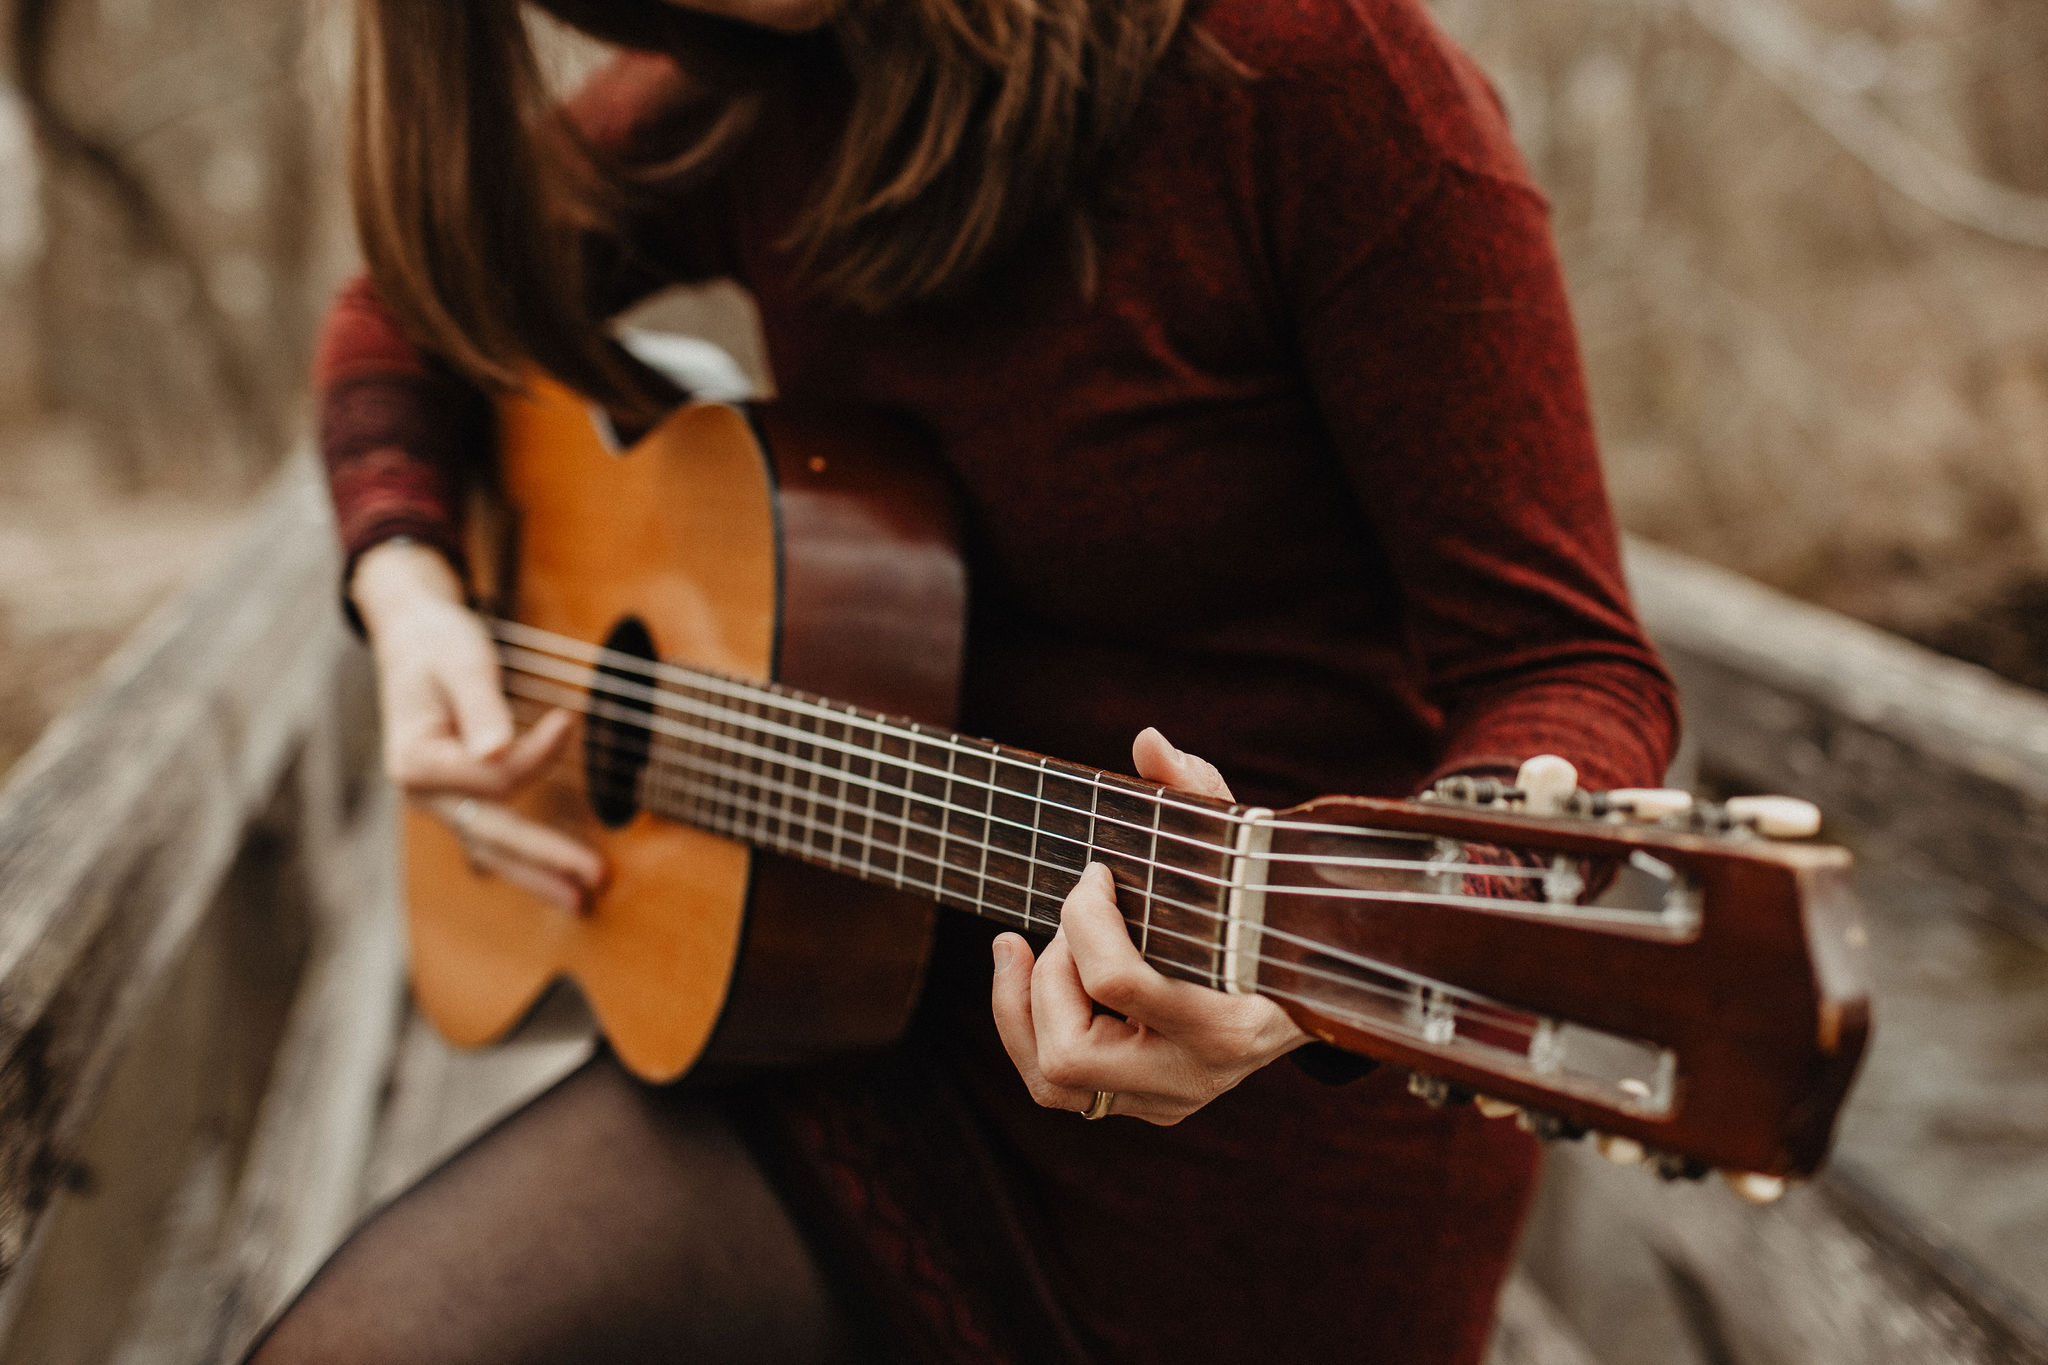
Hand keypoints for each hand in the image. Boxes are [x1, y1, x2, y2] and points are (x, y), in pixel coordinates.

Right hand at [351, 540, 604, 911]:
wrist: (414, 640)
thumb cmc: (438, 646)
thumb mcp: (460, 663)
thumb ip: (481, 706)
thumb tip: (497, 751)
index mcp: (415, 760)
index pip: (492, 775)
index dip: (536, 754)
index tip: (568, 720)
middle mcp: (423, 791)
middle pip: (491, 833)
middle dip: (544, 858)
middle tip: (595, 879)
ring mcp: (441, 801)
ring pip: (492, 849)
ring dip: (537, 875)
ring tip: (581, 902)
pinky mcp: (460, 800)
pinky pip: (494, 838)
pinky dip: (526, 859)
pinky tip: (557, 880)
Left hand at [989, 727, 1309, 1123]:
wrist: (1316, 985)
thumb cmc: (1269, 907)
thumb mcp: (1242, 848)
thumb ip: (1197, 793)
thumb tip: (1148, 741)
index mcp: (1228, 1023)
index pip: (1119, 983)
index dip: (1085, 916)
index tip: (1094, 872)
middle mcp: (1192, 1076)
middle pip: (1068, 1053)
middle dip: (1051, 974)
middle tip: (1073, 921)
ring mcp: (1163, 1098)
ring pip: (1050, 1081)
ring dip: (1024, 1007)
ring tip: (1029, 948)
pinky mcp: (1139, 1101)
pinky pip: (1056, 1086)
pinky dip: (1027, 1025)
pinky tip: (1027, 968)